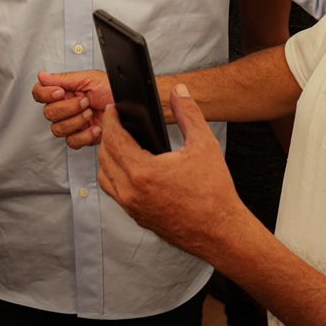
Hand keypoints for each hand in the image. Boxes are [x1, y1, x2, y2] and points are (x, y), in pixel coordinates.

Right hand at [32, 69, 112, 147]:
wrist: (131, 105)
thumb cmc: (113, 89)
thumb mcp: (89, 78)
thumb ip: (63, 79)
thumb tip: (42, 76)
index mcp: (65, 91)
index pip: (40, 93)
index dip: (46, 94)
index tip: (61, 92)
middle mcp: (66, 107)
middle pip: (48, 113)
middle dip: (68, 108)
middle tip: (85, 102)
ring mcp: (73, 123)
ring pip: (58, 129)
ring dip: (77, 121)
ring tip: (91, 113)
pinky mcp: (82, 137)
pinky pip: (72, 142)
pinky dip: (85, 135)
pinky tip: (96, 127)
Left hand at [96, 84, 249, 264]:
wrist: (220, 232)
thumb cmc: (214, 193)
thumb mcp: (204, 145)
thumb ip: (189, 114)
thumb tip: (179, 92)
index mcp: (142, 172)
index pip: (114, 138)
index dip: (111, 119)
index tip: (113, 109)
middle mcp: (131, 192)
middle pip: (105, 156)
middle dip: (108, 136)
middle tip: (117, 122)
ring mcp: (132, 207)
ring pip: (105, 177)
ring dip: (108, 158)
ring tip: (121, 143)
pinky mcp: (137, 217)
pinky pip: (115, 193)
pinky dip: (115, 176)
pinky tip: (130, 168)